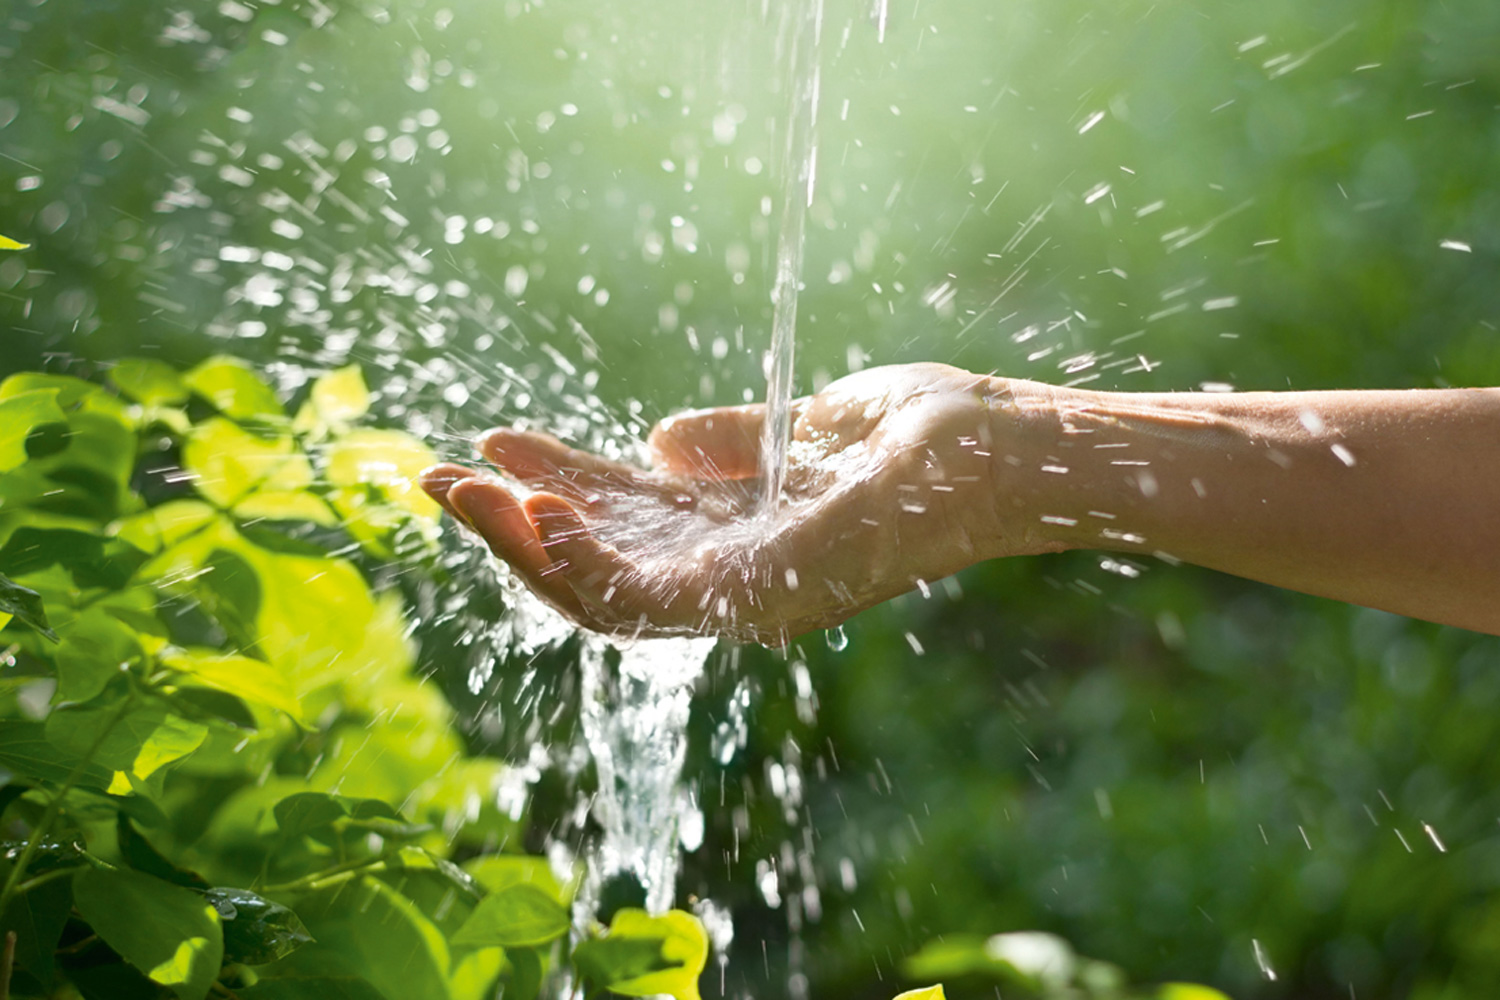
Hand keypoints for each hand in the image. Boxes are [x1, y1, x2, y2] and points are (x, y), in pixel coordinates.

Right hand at [420, 363, 1056, 644]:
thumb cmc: (931, 435)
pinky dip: (587, 558)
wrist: (1012, 447)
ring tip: (459, 488)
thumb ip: (729, 444)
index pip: (622, 532)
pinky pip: (653, 597)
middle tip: (435, 475)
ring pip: (604, 596)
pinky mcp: (768, 592)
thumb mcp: (806, 426)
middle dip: (510, 531)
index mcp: (739, 538)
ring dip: (523, 547)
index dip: (552, 494)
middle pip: (596, 573)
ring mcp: (749, 595)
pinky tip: (534, 510)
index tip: (494, 445)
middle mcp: (734, 580)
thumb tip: (653, 439)